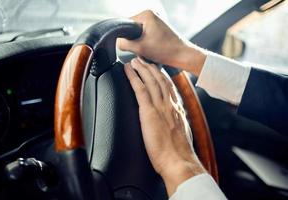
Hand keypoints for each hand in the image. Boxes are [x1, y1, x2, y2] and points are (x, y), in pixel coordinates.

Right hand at [118, 10, 206, 75]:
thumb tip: (117, 42)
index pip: (125, 25)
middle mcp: (151, 15)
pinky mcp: (159, 30)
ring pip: (138, 35)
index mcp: (146, 14)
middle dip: (134, 42)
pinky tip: (153, 50)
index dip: (126, 38)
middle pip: (132, 30)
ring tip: (149, 50)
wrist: (182, 56)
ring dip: (140, 45)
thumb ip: (123, 43)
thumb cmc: (166, 50)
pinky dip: (146, 45)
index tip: (134, 46)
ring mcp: (156, 22)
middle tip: (143, 49)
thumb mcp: (139, 48)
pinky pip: (146, 37)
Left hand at [124, 57, 204, 195]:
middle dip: (152, 68)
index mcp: (177, 111)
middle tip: (145, 59)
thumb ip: (176, 126)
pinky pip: (140, 90)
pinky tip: (128, 71)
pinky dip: (134, 78)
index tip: (158, 70)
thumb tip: (172, 126)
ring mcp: (160, 107)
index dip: (163, 77)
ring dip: (142, 68)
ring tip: (135, 60)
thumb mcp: (181, 136)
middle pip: (160, 81)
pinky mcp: (149, 112)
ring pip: (150, 81)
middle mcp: (170, 105)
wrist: (178, 161)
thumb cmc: (179, 154)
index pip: (169, 89)